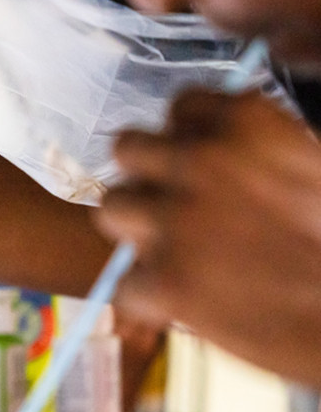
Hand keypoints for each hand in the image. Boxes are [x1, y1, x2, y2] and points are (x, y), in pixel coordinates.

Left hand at [96, 88, 320, 386]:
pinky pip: (125, 283)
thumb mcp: (315, 165)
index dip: (186, 137)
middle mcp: (200, 160)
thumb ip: (258, 152)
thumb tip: (219, 156)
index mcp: (247, 121)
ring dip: (135, 230)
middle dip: (145, 175)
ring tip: (174, 254)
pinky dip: (150, 298)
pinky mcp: (164, 279)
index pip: (182, 106)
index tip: (198, 162)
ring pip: (112, 207)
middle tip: (171, 205)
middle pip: (128, 147)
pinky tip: (184, 305)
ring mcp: (174, 219)